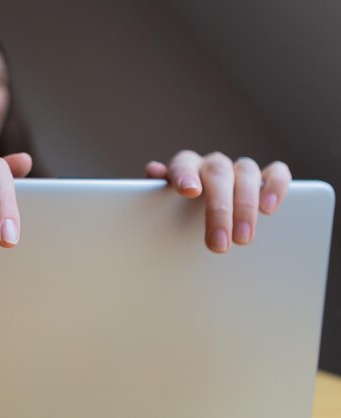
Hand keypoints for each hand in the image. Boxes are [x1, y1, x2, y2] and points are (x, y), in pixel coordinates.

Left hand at [145, 150, 291, 252]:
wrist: (198, 214)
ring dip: (246, 205)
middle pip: (217, 174)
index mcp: (185, 167)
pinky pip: (276, 173)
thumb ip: (156, 192)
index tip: (189, 191)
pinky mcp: (264, 179)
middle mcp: (212, 164)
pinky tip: (270, 209)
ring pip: (246, 173)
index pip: (183, 164)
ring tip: (243, 238)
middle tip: (218, 244)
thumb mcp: (162, 206)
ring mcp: (238, 170)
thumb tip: (153, 171)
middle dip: (219, 209)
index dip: (186, 175)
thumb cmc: (178, 211)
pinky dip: (275, 187)